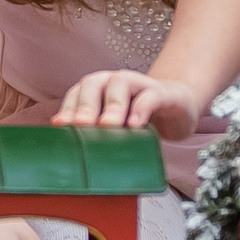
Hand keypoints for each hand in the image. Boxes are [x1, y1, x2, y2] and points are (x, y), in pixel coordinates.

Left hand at [54, 68, 203, 138]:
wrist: (178, 106)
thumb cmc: (140, 118)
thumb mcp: (116, 128)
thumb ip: (96, 134)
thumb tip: (73, 158)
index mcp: (99, 89)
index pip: (77, 94)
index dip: (68, 108)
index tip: (61, 126)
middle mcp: (115, 82)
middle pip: (94, 85)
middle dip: (85, 106)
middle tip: (81, 126)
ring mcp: (139, 84)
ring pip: (120, 85)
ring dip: (112, 106)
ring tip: (108, 126)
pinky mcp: (163, 93)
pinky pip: (150, 96)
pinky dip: (141, 109)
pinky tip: (135, 125)